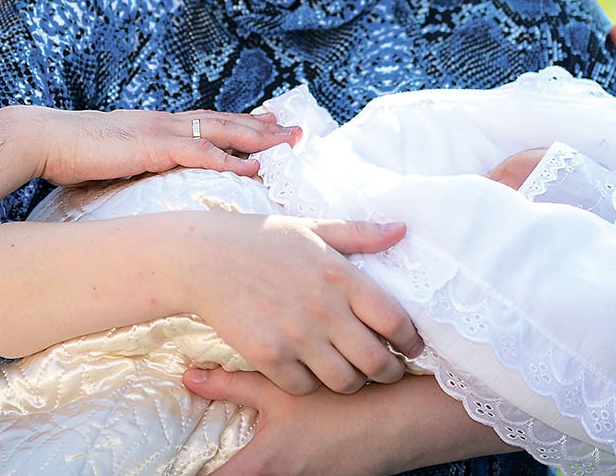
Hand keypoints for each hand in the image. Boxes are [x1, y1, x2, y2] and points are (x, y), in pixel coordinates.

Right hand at [31, 107, 297, 185]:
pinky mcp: (152, 149)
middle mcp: (164, 123)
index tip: (270, 122)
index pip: (208, 121)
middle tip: (297, 130)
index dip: (241, 123)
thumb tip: (141, 175)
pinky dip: (231, 159)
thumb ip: (132, 162)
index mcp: (155, 125)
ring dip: (260, 138)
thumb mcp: (110, 157)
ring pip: (222, 133)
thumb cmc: (68, 152)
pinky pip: (200, 154)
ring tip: (290, 143)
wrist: (43, 139)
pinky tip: (254, 166)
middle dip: (264, 127)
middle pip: (225, 122)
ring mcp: (160, 133)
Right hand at [182, 213, 419, 396]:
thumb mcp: (313, 228)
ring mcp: (296, 335)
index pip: (396, 321)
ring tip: (348, 374)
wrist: (204, 257)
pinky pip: (304, 387)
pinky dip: (310, 384)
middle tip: (384, 370)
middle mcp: (324, 308)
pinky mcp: (268, 355)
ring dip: (351, 382)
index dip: (411, 342)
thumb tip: (402, 229)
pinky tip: (308, 370)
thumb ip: (359, 234)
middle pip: (377, 362)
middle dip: (388, 371)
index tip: (409, 347)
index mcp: (341, 276)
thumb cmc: (261, 240)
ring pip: (344, 382)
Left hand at [183, 368, 515, 474]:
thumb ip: (230, 385)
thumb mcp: (280, 388)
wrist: (401, 421)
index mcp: (262, 469)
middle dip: (214, 471)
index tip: (159, 470)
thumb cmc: (339, 404)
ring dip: (242, 468)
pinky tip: (264, 452)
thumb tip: (187, 378)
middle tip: (188, 461)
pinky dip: (266, 470)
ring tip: (227, 453)